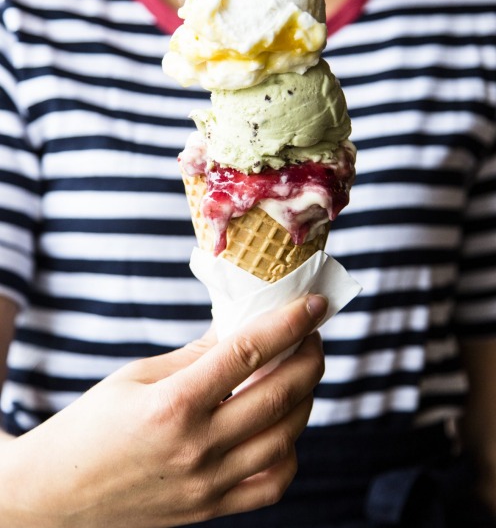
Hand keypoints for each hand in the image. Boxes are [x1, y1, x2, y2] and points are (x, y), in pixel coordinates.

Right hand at [0, 294, 326, 527]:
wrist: (57, 495)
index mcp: (173, 405)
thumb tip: (241, 329)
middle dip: (309, 358)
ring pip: (285, 438)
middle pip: (278, 396)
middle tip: (312, 335)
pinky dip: (289, 450)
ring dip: (305, 399)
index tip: (315, 305)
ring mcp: (208, 484)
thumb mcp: (137, 376)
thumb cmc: (91, 426)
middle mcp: (197, 448)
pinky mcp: (211, 509)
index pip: (248, 354)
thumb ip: (196, 355)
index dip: (288, 324)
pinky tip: (281, 426)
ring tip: (299, 373)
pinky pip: (272, 484)